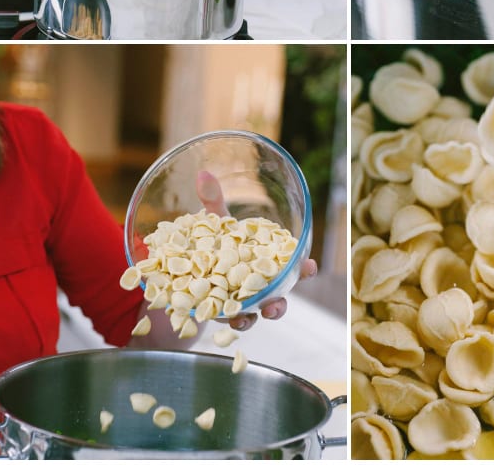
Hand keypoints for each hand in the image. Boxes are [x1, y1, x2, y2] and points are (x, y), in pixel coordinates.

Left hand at [196, 171, 316, 330]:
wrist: (183, 279)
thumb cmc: (210, 247)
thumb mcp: (212, 225)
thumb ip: (213, 202)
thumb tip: (203, 172)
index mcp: (262, 261)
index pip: (288, 266)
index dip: (302, 269)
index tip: (311, 267)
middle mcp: (255, 285)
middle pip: (276, 295)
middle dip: (282, 300)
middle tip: (280, 302)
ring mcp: (239, 303)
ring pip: (255, 314)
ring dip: (256, 317)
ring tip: (252, 317)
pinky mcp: (220, 315)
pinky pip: (231, 321)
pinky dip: (232, 321)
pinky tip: (230, 319)